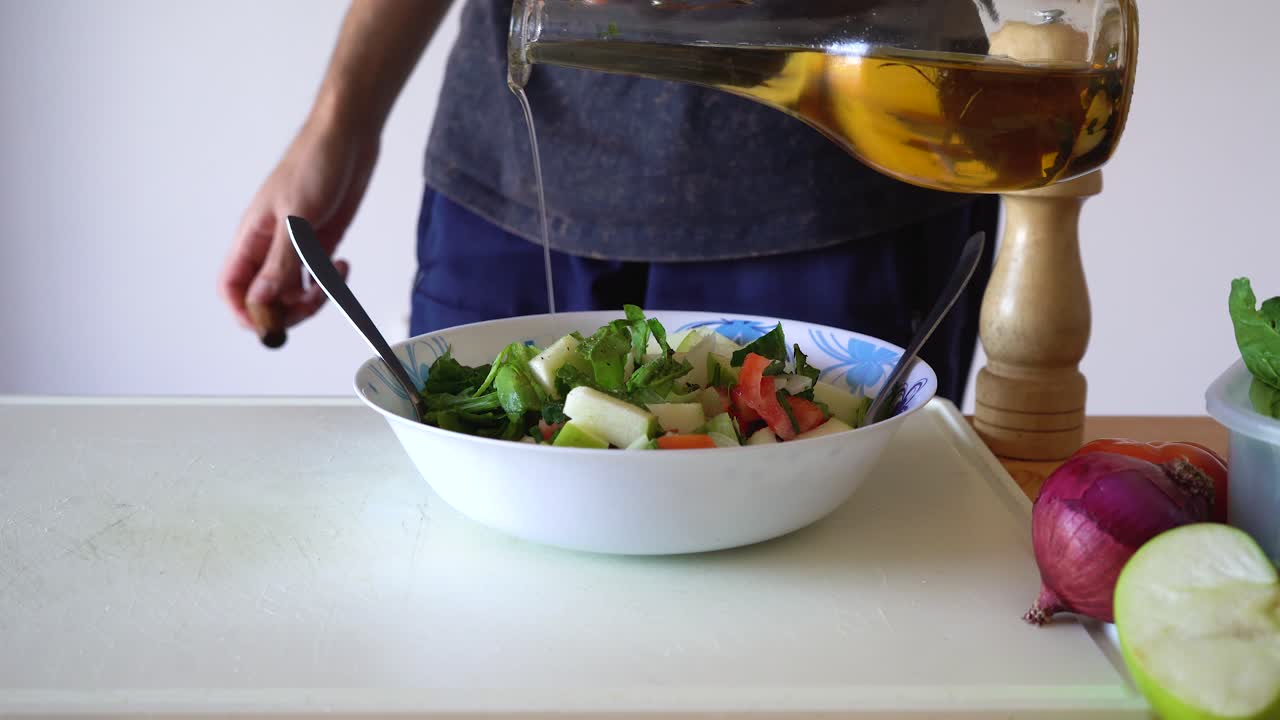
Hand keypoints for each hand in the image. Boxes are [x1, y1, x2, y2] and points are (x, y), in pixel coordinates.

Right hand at [219, 113, 378, 331]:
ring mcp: (297, 246)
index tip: (270, 323)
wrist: (348, 137)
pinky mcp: (321, 242)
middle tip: (314, 300)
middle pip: (265, 298)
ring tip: (334, 276)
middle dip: (287, 309)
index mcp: (252, 238)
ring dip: (313, 297)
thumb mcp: (297, 217)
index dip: (245, 311)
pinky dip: (331, 281)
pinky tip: (344, 264)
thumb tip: (261, 300)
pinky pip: (318, 276)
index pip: (232, 287)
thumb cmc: (315, 164)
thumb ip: (280, 262)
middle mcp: (270, 246)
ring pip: (293, 292)